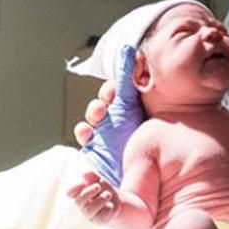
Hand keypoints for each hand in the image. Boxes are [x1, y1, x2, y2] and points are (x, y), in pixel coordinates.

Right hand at [66, 170, 121, 224]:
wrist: (118, 201)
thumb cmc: (105, 189)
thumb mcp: (100, 180)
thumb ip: (93, 176)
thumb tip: (84, 174)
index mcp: (79, 194)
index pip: (70, 193)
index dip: (74, 188)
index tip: (83, 183)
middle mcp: (82, 205)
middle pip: (79, 201)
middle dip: (89, 192)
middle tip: (98, 186)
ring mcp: (90, 214)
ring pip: (89, 210)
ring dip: (100, 200)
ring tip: (108, 194)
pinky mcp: (99, 220)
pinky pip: (101, 216)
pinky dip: (107, 209)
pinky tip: (110, 205)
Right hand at [74, 45, 142, 187]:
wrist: (145, 179)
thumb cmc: (143, 141)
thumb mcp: (137, 111)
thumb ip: (130, 84)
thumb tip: (131, 50)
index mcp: (123, 111)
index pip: (111, 95)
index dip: (108, 91)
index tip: (112, 90)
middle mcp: (111, 124)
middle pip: (98, 109)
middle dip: (98, 106)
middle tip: (104, 107)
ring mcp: (101, 140)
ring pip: (89, 125)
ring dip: (89, 120)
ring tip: (95, 121)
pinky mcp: (94, 155)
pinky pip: (84, 143)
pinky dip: (83, 136)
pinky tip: (87, 134)